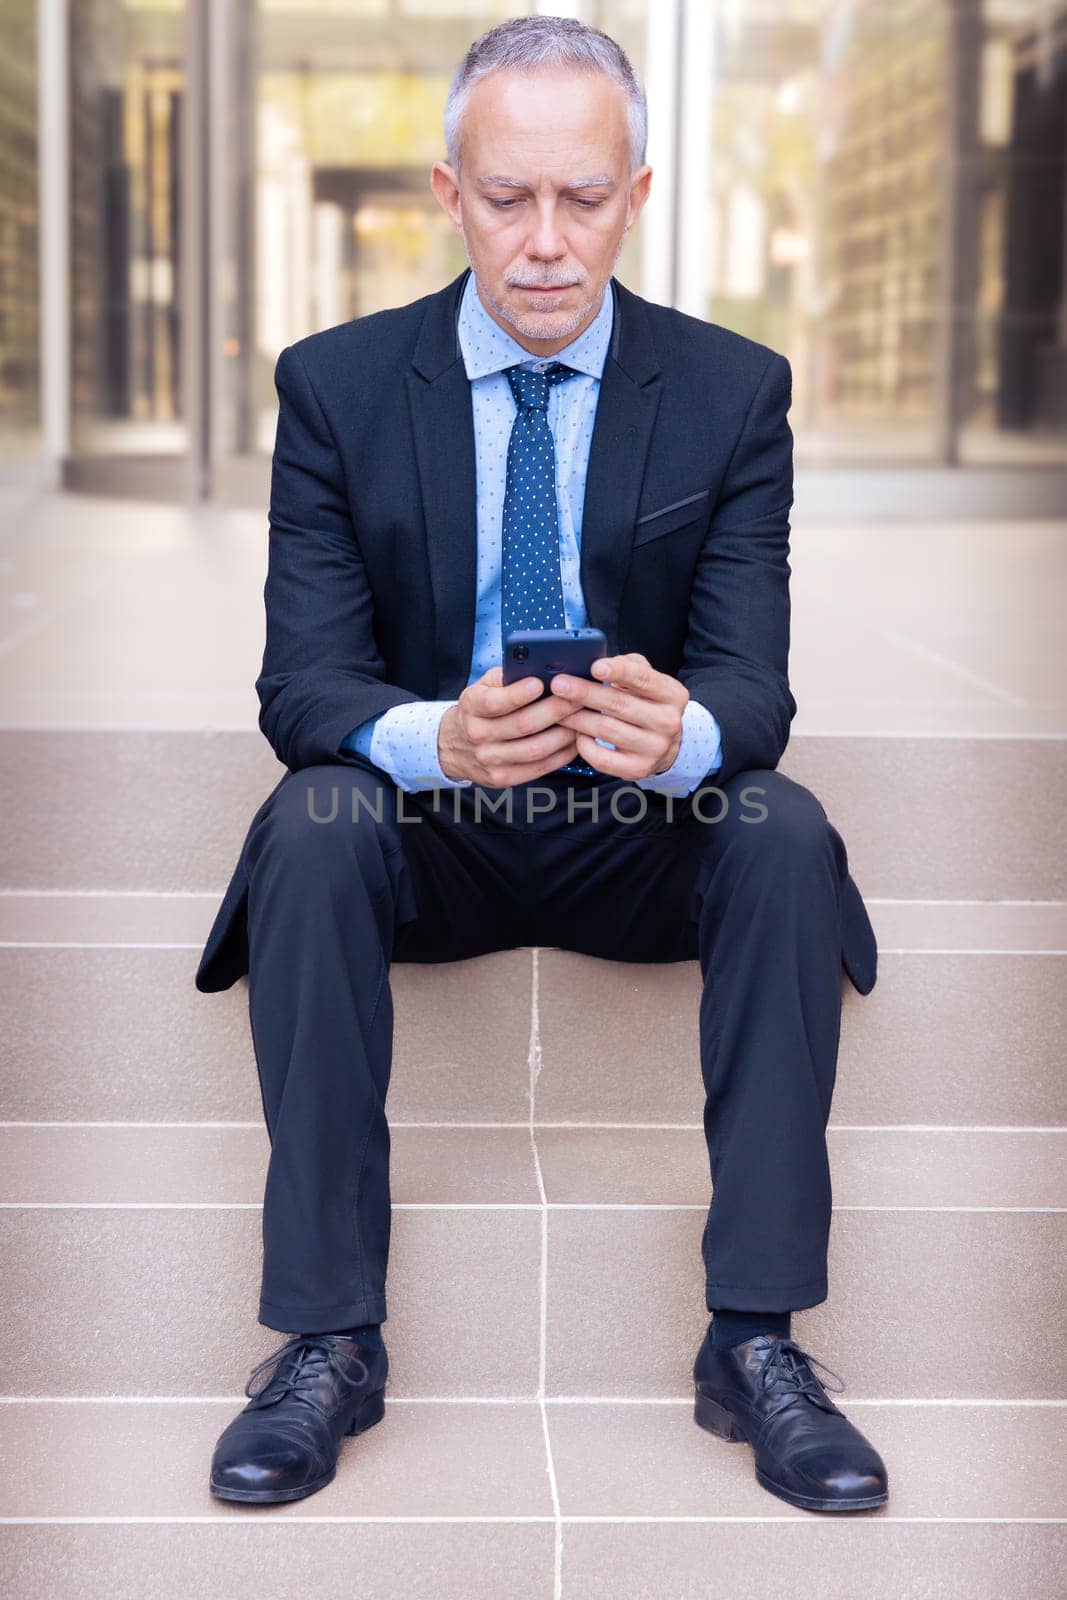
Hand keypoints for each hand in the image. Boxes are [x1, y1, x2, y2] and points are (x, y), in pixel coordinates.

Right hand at [437, 666, 579, 785]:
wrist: (454, 746)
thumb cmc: (479, 709)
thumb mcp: (483, 686)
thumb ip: (508, 677)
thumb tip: (543, 668)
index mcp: (471, 706)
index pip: (494, 701)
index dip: (518, 694)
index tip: (540, 683)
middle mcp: (477, 734)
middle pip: (523, 725)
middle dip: (555, 710)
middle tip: (578, 698)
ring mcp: (489, 759)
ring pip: (535, 749)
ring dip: (564, 734)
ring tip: (581, 719)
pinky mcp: (502, 778)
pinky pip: (539, 768)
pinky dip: (561, 754)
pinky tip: (573, 740)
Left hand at [549, 652, 688, 779]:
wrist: (666, 745)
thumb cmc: (647, 705)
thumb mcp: (648, 680)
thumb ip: (629, 666)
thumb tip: (599, 663)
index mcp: (672, 694)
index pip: (643, 679)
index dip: (618, 671)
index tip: (595, 666)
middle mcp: (667, 722)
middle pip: (619, 704)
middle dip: (584, 693)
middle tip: (559, 685)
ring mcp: (654, 748)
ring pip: (606, 730)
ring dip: (576, 717)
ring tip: (556, 708)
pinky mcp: (638, 769)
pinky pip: (602, 758)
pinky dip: (583, 745)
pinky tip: (576, 734)